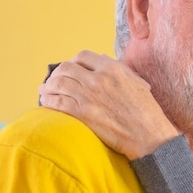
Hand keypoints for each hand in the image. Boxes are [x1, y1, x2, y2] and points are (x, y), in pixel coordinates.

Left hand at [39, 50, 179, 158]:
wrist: (148, 135)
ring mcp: (89, 96)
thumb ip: (120, 70)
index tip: (71, 68)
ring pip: (58, 83)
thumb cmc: (146, 112)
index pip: (84, 56)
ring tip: (44, 90)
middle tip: (53, 79)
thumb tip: (103, 61)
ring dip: (48, 86)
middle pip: (66, 68)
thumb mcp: (137, 83)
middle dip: (57, 73)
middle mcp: (98, 79)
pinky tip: (46, 103)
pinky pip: (58, 102)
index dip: (74, 61)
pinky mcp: (82, 114)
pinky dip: (49, 100)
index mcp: (113, 68)